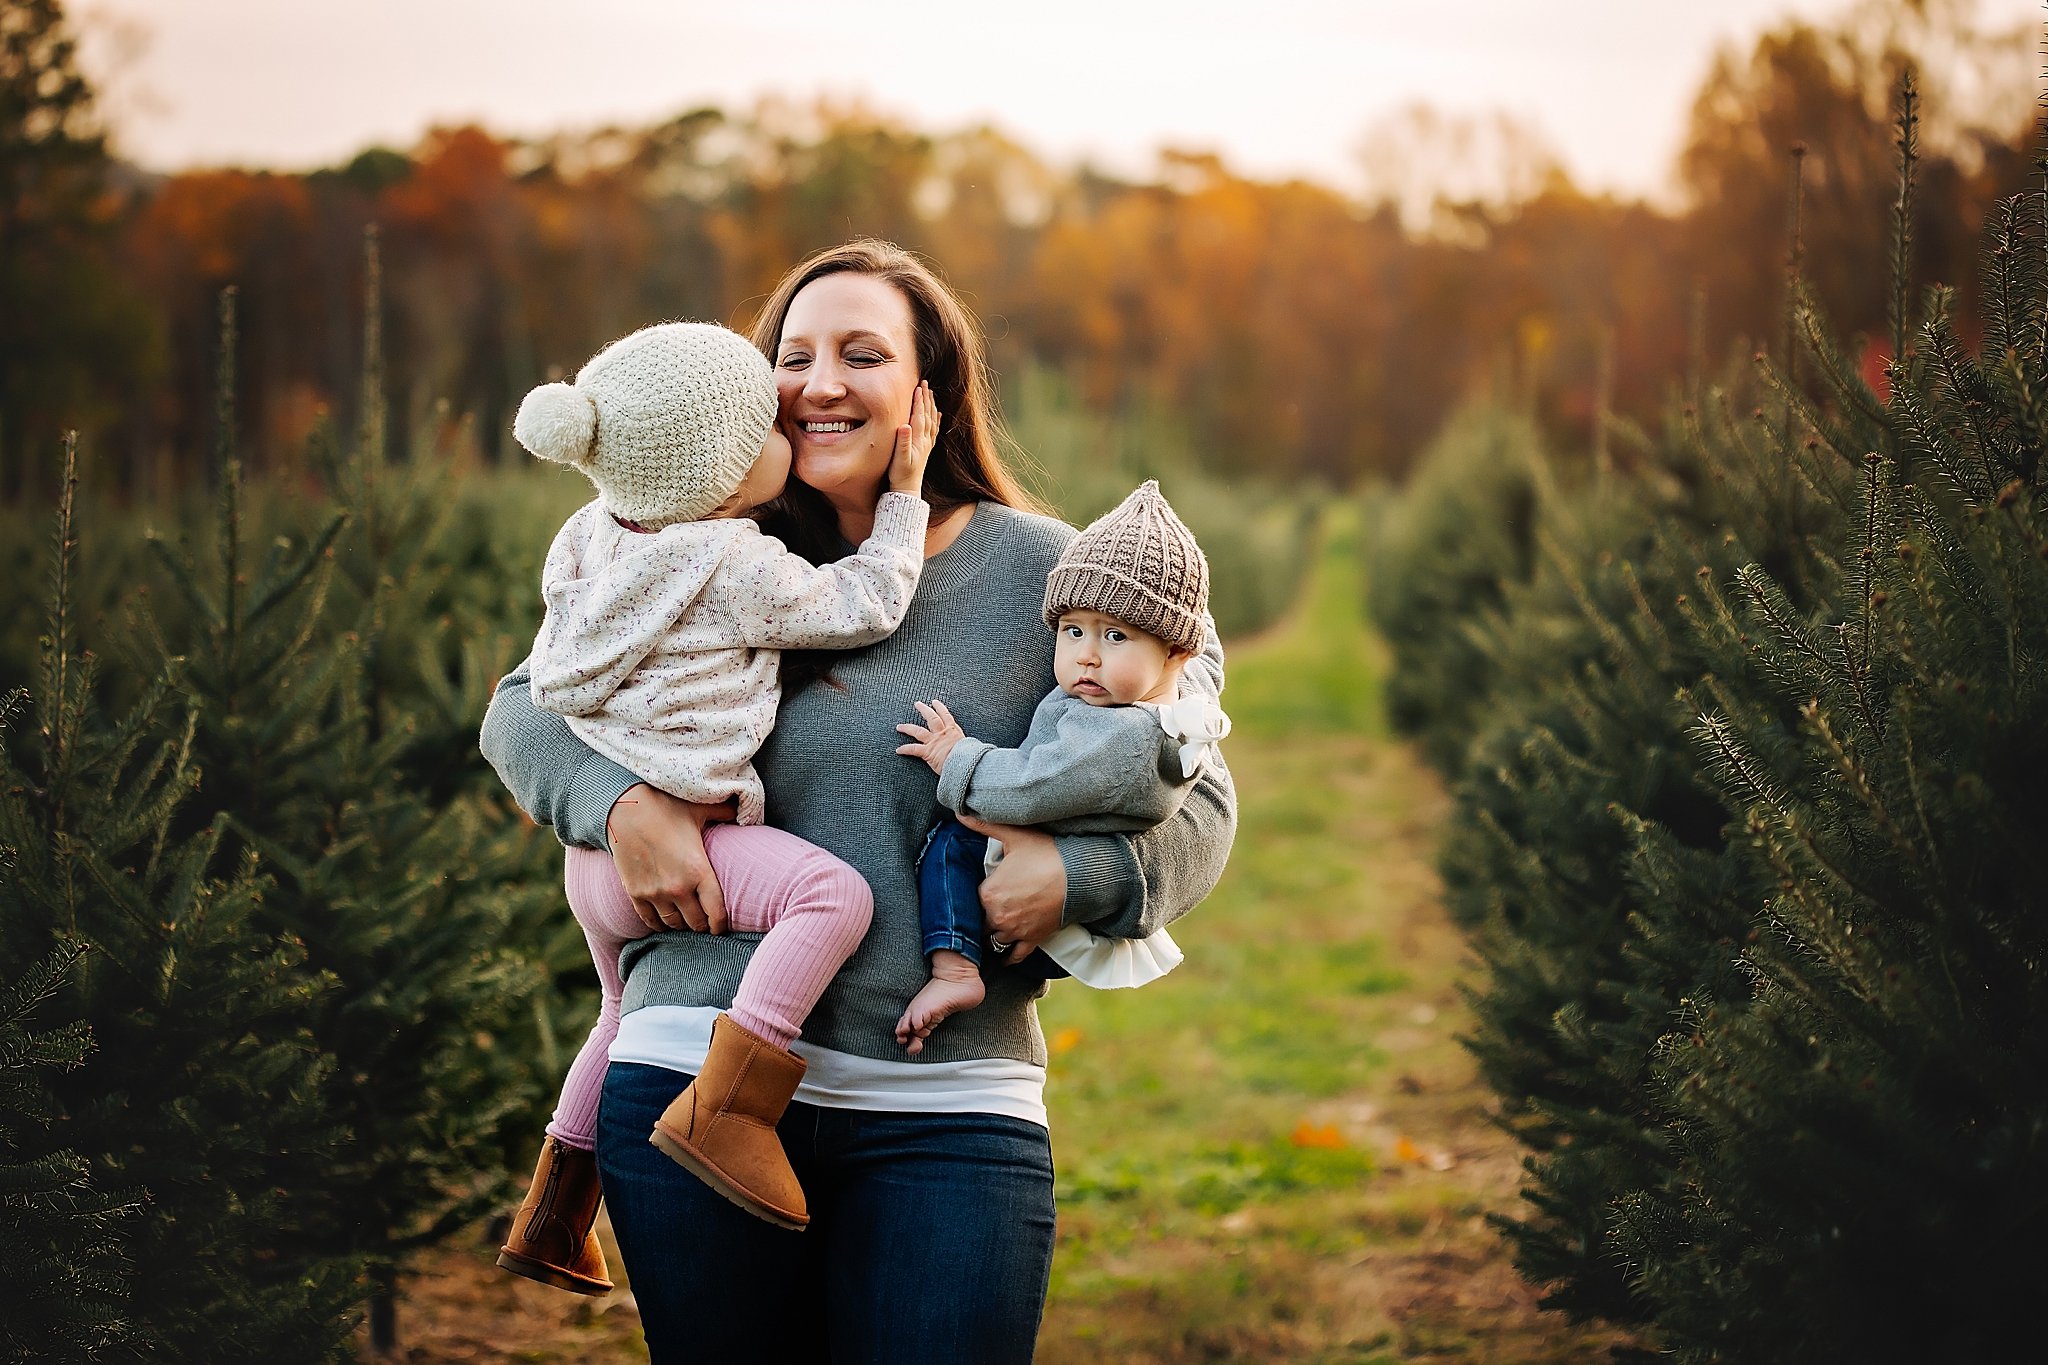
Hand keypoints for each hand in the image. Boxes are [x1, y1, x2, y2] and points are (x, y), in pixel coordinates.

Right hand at [606, 784, 735, 932]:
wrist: (625, 808)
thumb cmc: (665, 806)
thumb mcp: (701, 808)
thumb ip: (725, 813)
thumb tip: (744, 813)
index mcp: (699, 871)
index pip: (716, 913)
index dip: (720, 925)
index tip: (721, 926)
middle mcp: (678, 888)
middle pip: (696, 923)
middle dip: (703, 924)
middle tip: (705, 921)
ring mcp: (655, 893)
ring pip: (673, 924)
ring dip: (682, 925)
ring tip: (686, 920)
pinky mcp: (635, 893)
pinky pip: (650, 921)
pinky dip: (659, 924)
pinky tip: (664, 920)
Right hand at [887, 381, 940, 495]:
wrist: (907, 490)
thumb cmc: (900, 474)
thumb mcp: (899, 459)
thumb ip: (903, 442)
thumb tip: (905, 425)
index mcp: (918, 440)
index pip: (919, 415)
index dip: (918, 401)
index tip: (918, 387)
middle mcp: (925, 440)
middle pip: (927, 415)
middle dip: (926, 398)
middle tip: (925, 383)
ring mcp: (926, 445)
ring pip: (931, 420)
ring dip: (931, 406)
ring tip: (930, 393)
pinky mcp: (926, 449)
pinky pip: (933, 430)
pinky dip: (936, 420)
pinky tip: (938, 414)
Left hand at [895, 698, 965, 774]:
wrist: (966, 763)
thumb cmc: (970, 757)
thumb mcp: (970, 747)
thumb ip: (967, 745)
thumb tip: (972, 749)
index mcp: (953, 731)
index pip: (946, 715)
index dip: (940, 708)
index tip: (934, 702)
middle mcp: (942, 733)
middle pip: (931, 718)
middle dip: (923, 710)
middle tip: (917, 704)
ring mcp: (934, 741)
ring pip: (918, 731)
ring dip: (907, 728)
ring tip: (900, 726)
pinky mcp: (928, 752)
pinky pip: (913, 749)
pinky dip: (905, 749)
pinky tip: (898, 750)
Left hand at [957, 813, 1064, 960]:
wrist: (1080, 876)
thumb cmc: (1046, 854)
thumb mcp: (1014, 836)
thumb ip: (983, 826)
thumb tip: (960, 812)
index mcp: (988, 894)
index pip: (969, 902)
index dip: (973, 897)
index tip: (977, 893)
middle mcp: (998, 917)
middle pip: (979, 925)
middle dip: (980, 918)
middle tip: (982, 912)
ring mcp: (1016, 931)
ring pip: (994, 941)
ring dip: (992, 936)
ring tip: (990, 931)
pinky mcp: (1033, 939)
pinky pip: (1015, 956)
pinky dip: (1008, 957)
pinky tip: (1004, 956)